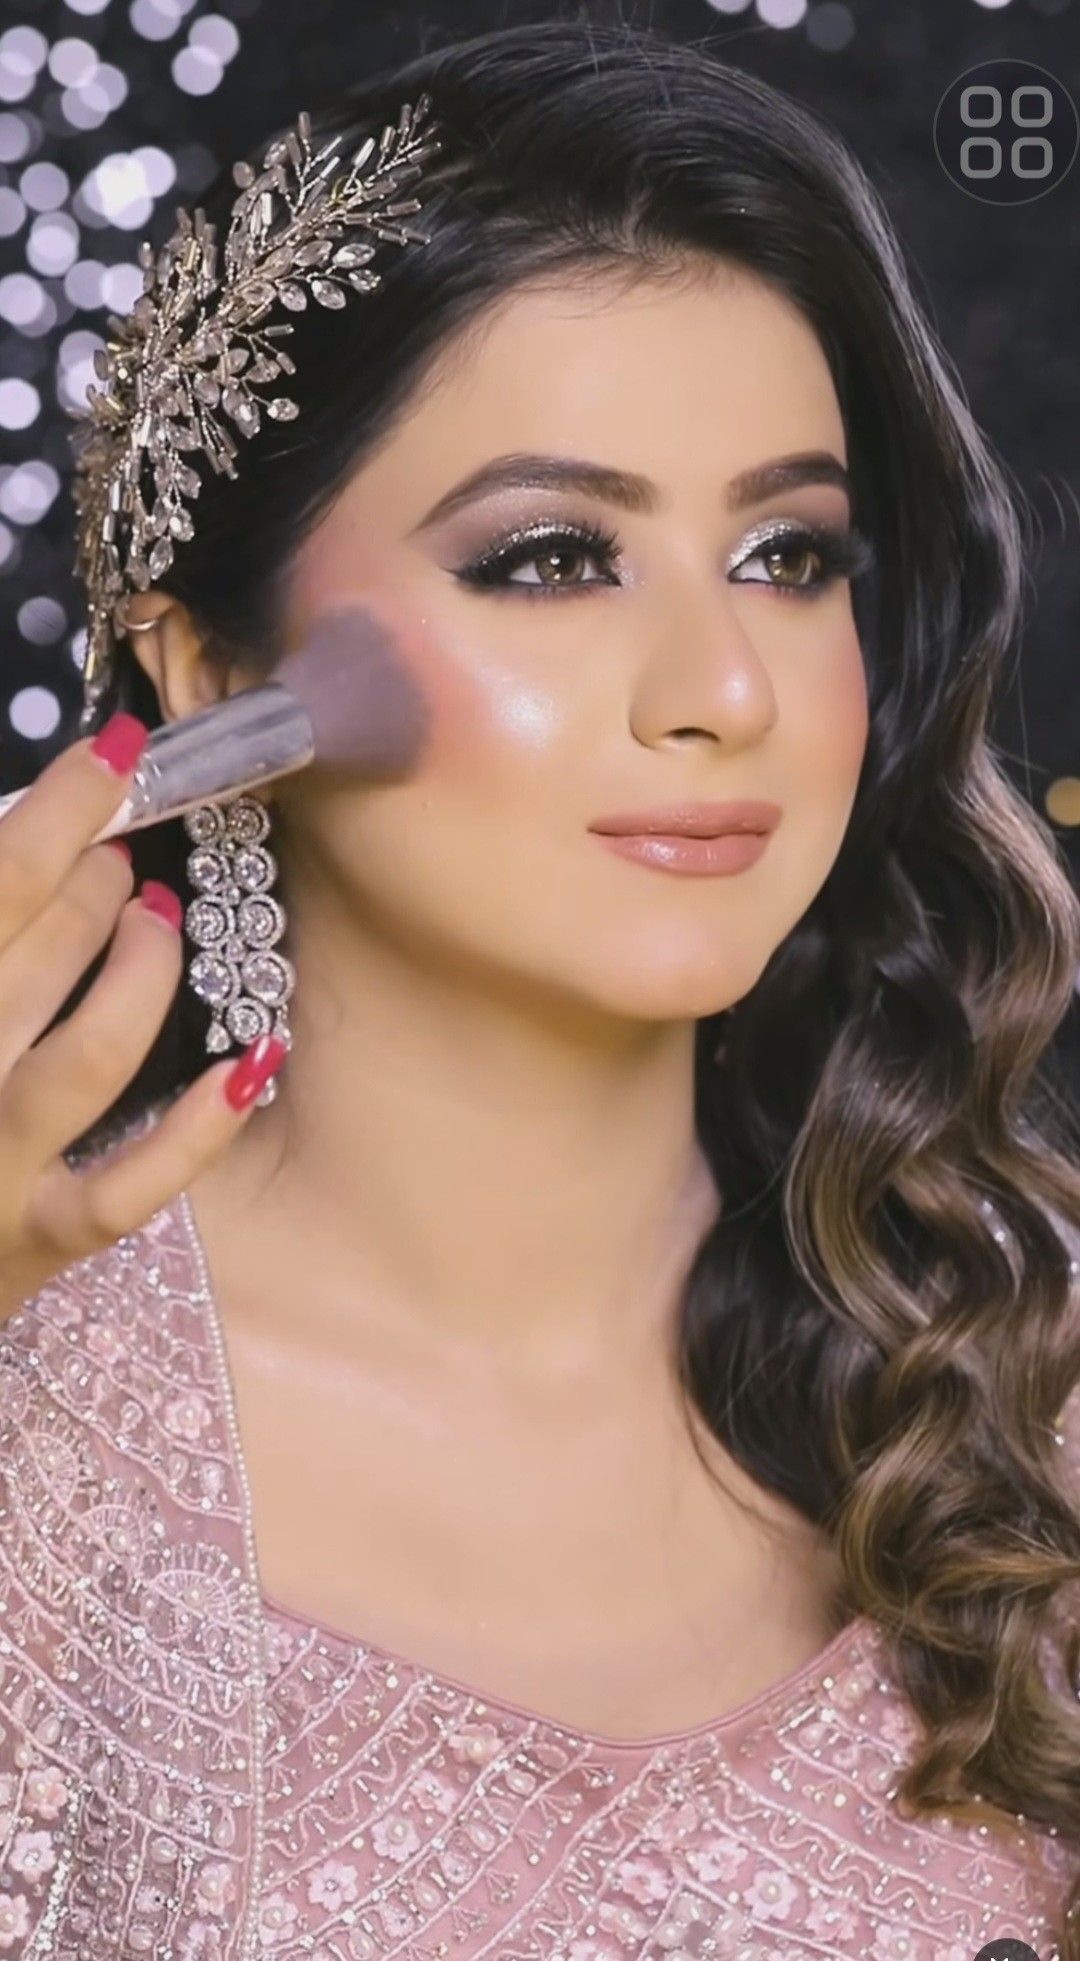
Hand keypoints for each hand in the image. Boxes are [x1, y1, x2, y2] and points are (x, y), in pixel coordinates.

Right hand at [0, 711, 284, 1316]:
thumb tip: (41, 846)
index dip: (59, 808)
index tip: (114, 756)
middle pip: (31, 953)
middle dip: (91, 883)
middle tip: (119, 854)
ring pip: (90, 1052)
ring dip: (140, 970)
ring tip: (156, 920)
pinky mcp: (42, 1238)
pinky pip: (132, 1183)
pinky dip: (198, 1127)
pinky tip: (249, 1062)